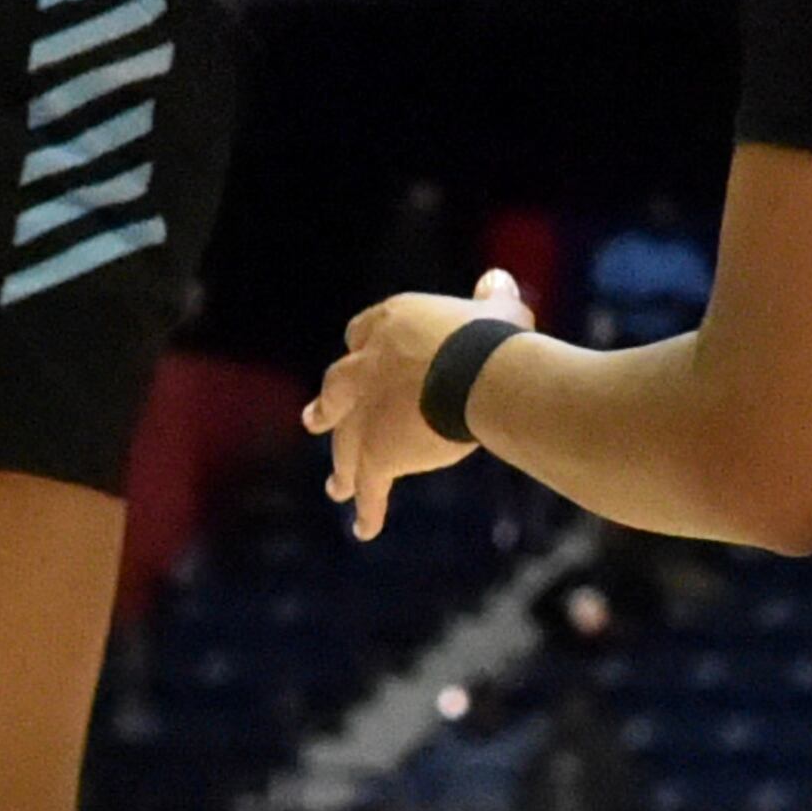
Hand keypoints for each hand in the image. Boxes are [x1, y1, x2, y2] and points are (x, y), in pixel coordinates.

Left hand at [306, 265, 527, 538]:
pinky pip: (370, 487)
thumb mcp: (497, 309)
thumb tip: (495, 280)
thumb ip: (492, 296)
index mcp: (389, 326)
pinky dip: (368, 509)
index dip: (362, 348)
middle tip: (314, 420)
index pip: (361, 333)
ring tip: (336, 486)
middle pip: (337, 389)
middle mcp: (365, 368)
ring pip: (345, 443)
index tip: (359, 355)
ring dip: (341, 465)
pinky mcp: (376, 453)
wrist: (476, 375)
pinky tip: (363, 529)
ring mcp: (365, 413)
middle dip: (328, 407)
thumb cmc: (490, 338)